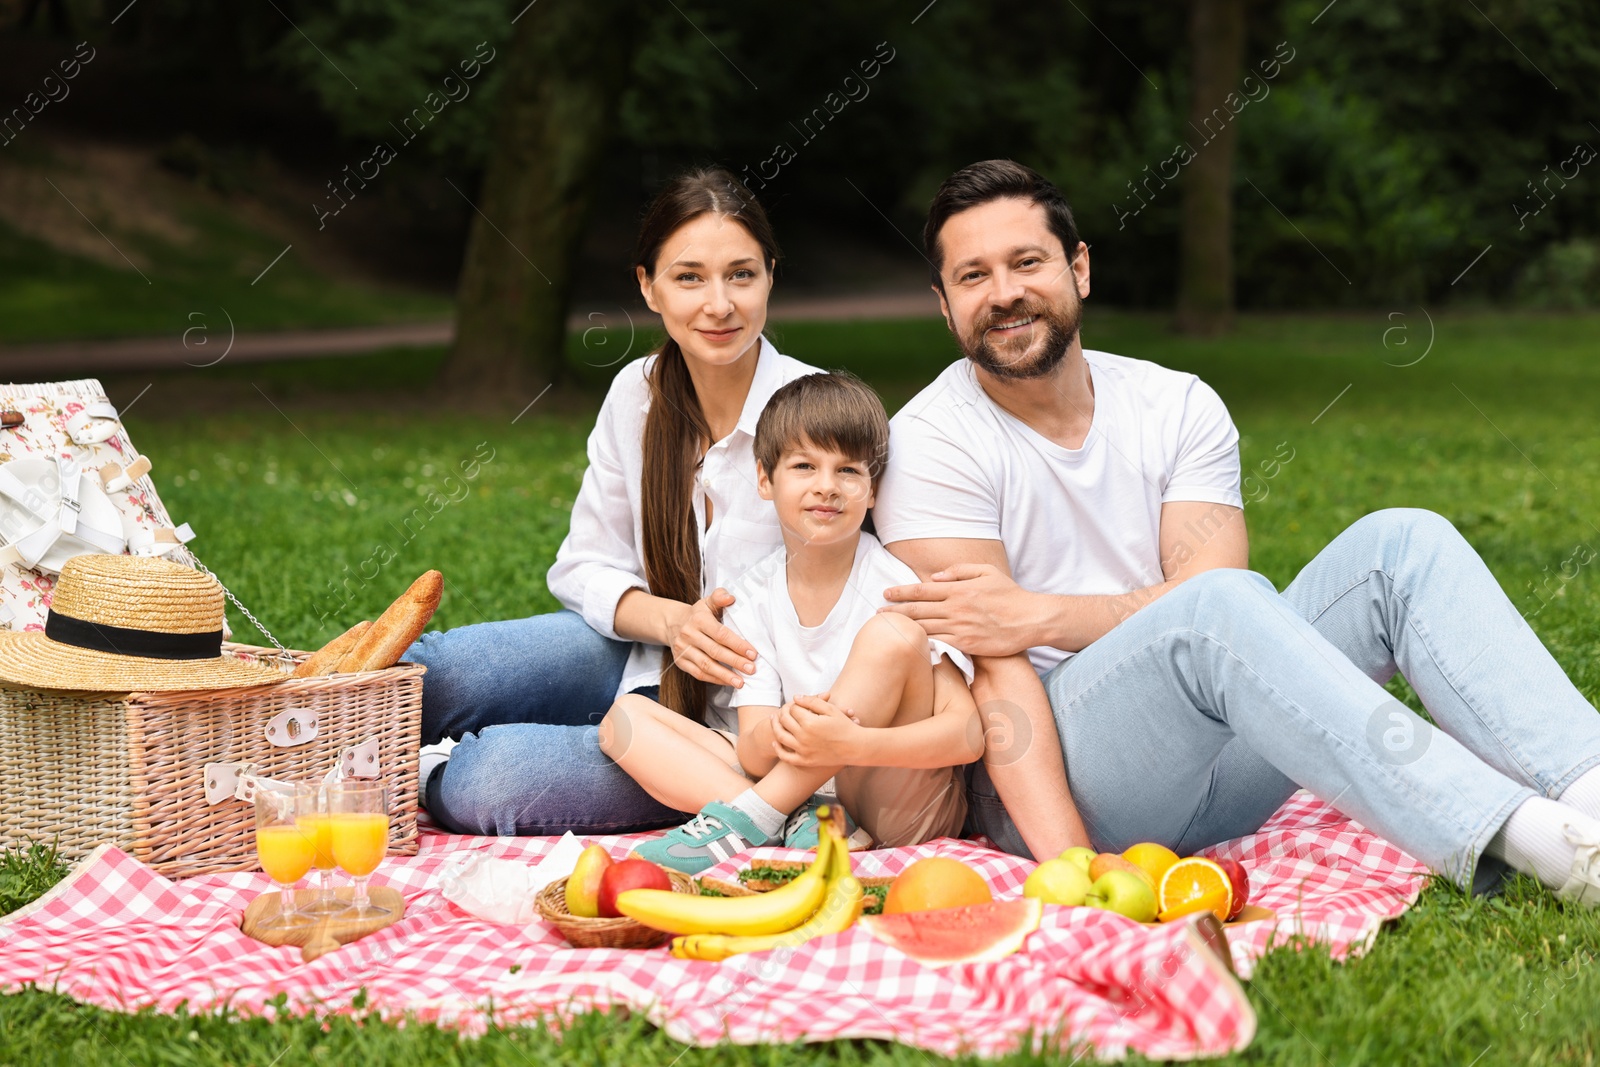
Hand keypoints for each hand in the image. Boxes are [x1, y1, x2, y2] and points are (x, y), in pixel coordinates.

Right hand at [667, 587, 756, 687]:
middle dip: (735, 662)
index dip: (737, 645)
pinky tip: (728, 682)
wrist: (673, 623)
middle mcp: (689, 634)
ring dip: (725, 675)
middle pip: (715, 651)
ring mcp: (683, 650)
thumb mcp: (708, 602)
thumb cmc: (698, 614)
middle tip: (752, 669)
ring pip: (706, 665)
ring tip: (741, 682)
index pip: (721, 634)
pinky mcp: (680, 662)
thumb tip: (731, 598)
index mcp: (699, 619)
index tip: (753, 654)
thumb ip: (720, 597)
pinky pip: (698, 674)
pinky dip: (714, 679)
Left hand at [772, 694, 859, 767]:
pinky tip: (775, 742)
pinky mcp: (805, 761)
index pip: (793, 709)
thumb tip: (796, 697)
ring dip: (775, 727)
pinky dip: (778, 749)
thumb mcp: (831, 709)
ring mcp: (803, 750)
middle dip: (783, 712)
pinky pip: (786, 756)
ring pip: (781, 737)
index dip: (793, 704)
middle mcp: (804, 737)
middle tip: (783, 708)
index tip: (796, 703)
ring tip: (774, 719)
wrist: (855, 748)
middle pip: (785, 721)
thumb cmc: (844, 726)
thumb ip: (812, 701)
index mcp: (810, 723)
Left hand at [880, 563, 1039, 656]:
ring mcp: (960, 628)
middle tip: (877, 614)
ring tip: (888, 629)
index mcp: (959, 589)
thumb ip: (959, 570)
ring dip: (904, 628)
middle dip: (895, 612)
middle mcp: (956, 608)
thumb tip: (936, 576)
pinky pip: (939, 643)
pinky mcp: (966, 645)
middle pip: (917, 610)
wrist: (1031, 619)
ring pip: (925, 628)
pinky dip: (924, 642)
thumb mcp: (986, 572)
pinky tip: (912, 643)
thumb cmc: (1010, 595)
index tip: (886, 594)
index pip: (922, 590)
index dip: (901, 592)